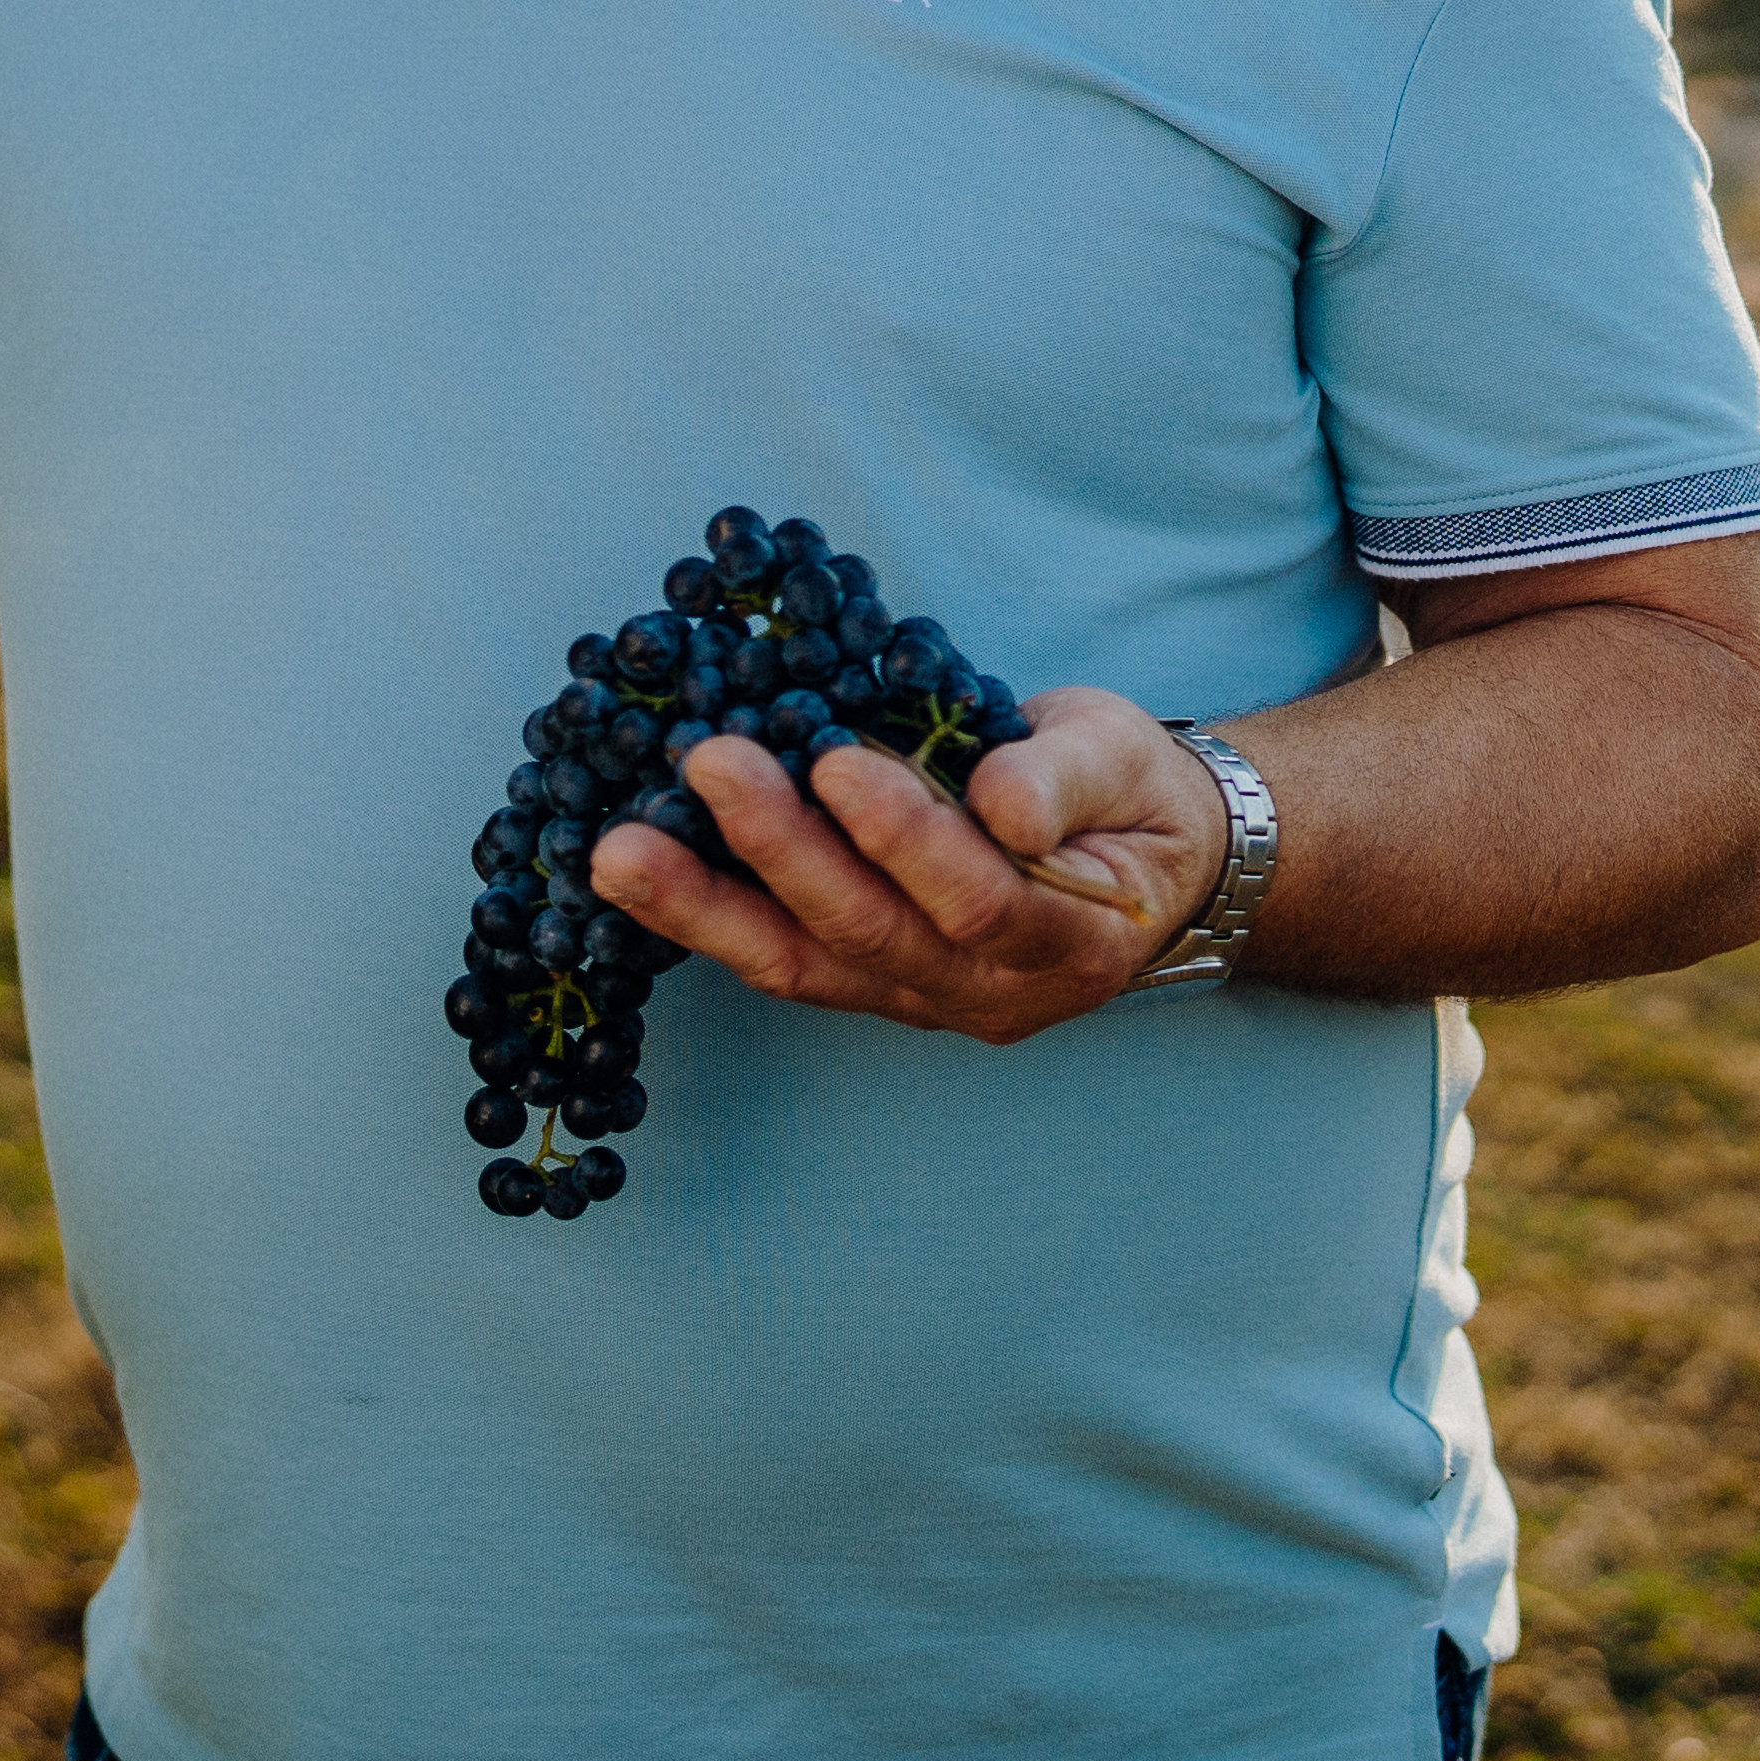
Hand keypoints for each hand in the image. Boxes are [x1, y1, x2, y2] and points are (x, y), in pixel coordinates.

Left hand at [589, 686, 1232, 1043]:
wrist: (1140, 861)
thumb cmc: (1128, 795)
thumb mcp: (1123, 758)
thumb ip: (1065, 778)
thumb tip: (1002, 800)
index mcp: (1072, 941)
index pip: (980, 901)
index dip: (909, 837)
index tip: (841, 759)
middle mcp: (989, 994)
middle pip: (871, 937)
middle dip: (782, 851)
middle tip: (710, 762)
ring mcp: (920, 1002)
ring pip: (805, 966)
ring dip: (705, 906)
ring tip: (618, 849)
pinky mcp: (867, 986)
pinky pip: (781, 962)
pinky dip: (705, 919)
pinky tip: (633, 874)